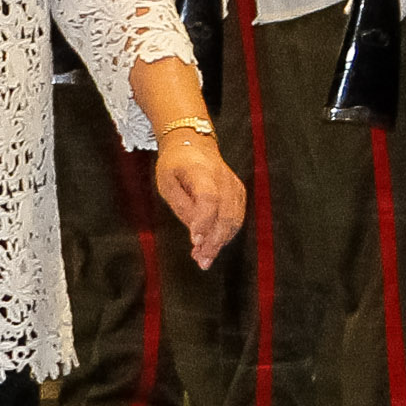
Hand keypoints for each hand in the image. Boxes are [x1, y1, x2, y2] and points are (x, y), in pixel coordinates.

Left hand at [155, 128, 247, 267]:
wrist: (194, 144)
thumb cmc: (176, 165)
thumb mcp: (167, 182)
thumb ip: (182, 207)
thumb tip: (196, 234)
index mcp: (201, 171)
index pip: (208, 198)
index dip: (203, 221)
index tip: (195, 241)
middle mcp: (223, 178)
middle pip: (226, 213)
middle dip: (214, 241)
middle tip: (202, 261)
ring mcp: (234, 185)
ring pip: (235, 219)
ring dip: (220, 242)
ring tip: (205, 259)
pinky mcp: (239, 192)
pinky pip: (237, 218)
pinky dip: (226, 235)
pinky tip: (213, 245)